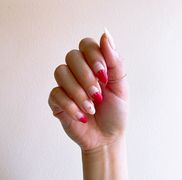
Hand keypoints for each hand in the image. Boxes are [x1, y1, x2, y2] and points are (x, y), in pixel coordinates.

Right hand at [48, 29, 128, 151]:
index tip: (103, 75)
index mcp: (94, 66)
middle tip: (98, 96)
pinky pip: (55, 94)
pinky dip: (70, 106)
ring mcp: (66, 86)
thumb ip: (114, 62)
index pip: (86, 45)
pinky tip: (81, 116)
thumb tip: (105, 34)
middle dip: (86, 77)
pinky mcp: (57, 101)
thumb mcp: (121, 88)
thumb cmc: (115, 113)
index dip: (93, 57)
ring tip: (91, 108)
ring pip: (61, 73)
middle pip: (72, 57)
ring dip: (78, 92)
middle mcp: (78, 73)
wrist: (107, 138)